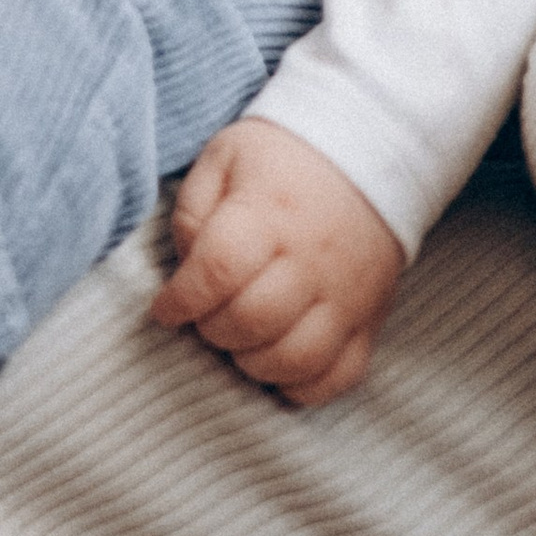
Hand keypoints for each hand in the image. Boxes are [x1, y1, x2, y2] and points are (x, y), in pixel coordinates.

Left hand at [148, 117, 404, 406]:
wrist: (369, 150)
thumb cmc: (281, 159)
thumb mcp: (223, 158)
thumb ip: (192, 213)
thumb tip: (184, 274)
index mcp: (269, 213)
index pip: (217, 270)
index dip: (181, 299)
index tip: (166, 307)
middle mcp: (311, 259)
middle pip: (251, 321)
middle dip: (212, 330)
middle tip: (205, 316)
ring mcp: (346, 295)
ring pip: (293, 359)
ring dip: (252, 361)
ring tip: (240, 337)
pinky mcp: (369, 319)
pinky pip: (339, 376)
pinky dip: (302, 385)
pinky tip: (279, 364)